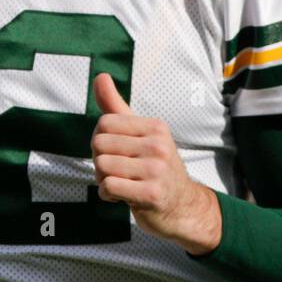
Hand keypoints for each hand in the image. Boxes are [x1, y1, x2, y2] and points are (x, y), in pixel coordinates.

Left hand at [90, 73, 221, 254]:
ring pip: (102, 166)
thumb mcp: (139, 133)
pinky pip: (109, 186)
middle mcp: (159, 145)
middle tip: (117, 171)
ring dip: (103, 179)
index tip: (115, 152)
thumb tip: (100, 76)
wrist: (181, 206)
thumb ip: (115, 106)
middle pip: (99, 144)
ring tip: (121, 183)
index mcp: (155, 127)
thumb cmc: (154, 167)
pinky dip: (107, 194)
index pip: (104, 123)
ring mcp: (157, 170)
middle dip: (100, 161)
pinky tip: (121, 196)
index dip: (100, 140)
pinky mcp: (152, 194)